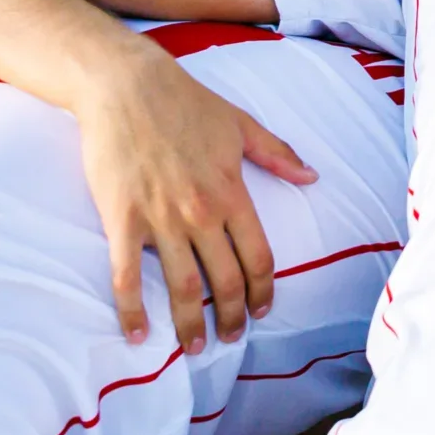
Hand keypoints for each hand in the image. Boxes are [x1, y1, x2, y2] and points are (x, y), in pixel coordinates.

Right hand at [74, 50, 316, 352]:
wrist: (126, 87)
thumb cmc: (185, 103)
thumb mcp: (242, 125)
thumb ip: (278, 155)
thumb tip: (312, 176)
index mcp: (232, 193)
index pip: (258, 256)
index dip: (262, 290)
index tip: (261, 311)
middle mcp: (201, 213)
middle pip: (225, 279)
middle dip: (231, 316)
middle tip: (230, 338)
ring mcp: (161, 219)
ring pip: (182, 285)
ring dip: (190, 323)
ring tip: (195, 346)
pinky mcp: (122, 220)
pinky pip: (128, 275)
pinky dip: (132, 310)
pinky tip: (138, 334)